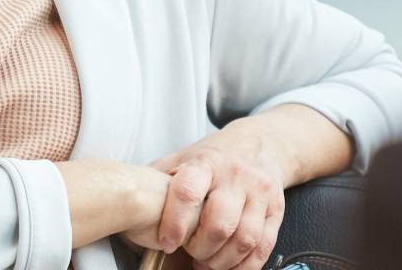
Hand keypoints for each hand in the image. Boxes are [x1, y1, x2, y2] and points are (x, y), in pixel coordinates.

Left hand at [145, 125, 291, 269]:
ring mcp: (259, 192)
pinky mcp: (276, 209)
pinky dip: (244, 266)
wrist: (260, 144)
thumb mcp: (183, 157)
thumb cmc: (214, 157)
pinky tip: (229, 267)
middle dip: (200, 249)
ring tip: (206, 264)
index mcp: (206, 162)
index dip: (175, 223)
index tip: (167, 242)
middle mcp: (235, 176)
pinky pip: (263, 246)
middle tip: (189, 254)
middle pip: (219, 224)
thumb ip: (159, 178)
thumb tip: (125, 197)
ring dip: (221, 261)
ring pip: (243, 239)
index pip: (188, 192)